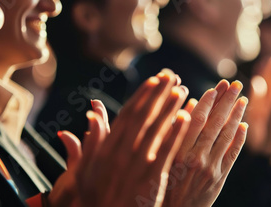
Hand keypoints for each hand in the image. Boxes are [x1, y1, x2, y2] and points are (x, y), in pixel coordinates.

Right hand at [49, 69, 190, 206]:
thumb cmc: (96, 197)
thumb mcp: (84, 171)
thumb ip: (89, 142)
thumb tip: (91, 113)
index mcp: (107, 148)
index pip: (128, 114)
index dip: (143, 95)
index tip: (155, 79)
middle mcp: (122, 152)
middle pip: (144, 117)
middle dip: (159, 95)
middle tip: (173, 76)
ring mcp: (137, 164)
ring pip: (156, 130)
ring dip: (169, 108)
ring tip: (182, 90)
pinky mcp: (152, 178)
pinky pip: (166, 151)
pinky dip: (176, 133)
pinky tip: (186, 116)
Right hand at [163, 80, 247, 206]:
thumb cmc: (163, 184)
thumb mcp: (162, 158)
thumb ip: (174, 132)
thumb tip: (188, 105)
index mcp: (177, 151)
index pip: (196, 119)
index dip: (208, 101)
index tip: (215, 87)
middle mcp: (196, 158)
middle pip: (214, 123)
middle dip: (226, 101)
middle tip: (235, 84)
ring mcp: (210, 168)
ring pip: (227, 136)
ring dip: (236, 115)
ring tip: (243, 98)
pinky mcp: (220, 178)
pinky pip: (232, 154)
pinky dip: (239, 139)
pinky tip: (244, 125)